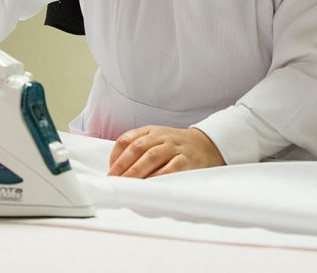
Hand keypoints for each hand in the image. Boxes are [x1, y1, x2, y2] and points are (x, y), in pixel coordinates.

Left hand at [107, 126, 224, 178]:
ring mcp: (174, 147)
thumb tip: (116, 169)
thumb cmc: (176, 146)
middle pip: (137, 148)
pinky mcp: (186, 160)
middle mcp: (161, 137)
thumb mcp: (156, 139)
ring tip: (126, 184)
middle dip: (122, 165)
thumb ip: (138, 148)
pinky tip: (149, 185)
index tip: (110, 170)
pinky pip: (170, 168)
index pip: (126, 139)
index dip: (115, 155)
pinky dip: (158, 176)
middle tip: (113, 180)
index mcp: (150, 131)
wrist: (207, 145)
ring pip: (151, 157)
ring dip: (136, 171)